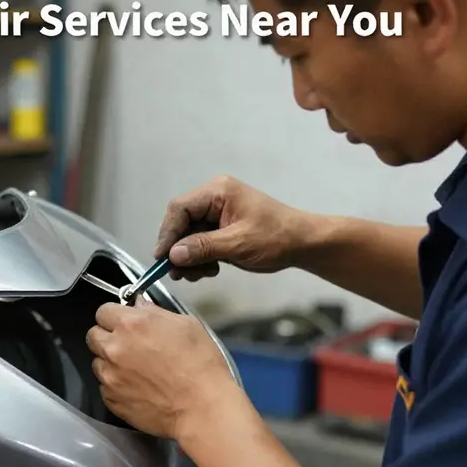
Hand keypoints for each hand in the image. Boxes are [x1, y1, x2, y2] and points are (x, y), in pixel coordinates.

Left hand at [85, 301, 238, 439]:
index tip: (125, 323)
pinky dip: (116, 385)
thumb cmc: (200, 363)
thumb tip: (138, 306)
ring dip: (110, 362)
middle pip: (93, 335)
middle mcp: (113, 348)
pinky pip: (104, 386)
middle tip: (128, 345)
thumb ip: (155, 312)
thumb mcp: (185, 325)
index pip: (103, 311)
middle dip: (107, 337)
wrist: (202, 407)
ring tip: (134, 369)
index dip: (114, 316)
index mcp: (130, 324)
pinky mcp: (111, 400)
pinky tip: (136, 388)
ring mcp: (109, 376)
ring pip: (97, 362)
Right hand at [154, 176, 314, 282]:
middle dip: (178, 249)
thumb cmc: (276, 238)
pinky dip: (199, 259)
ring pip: (187, 236)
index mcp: (217, 192)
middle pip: (181, 223)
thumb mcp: (238, 244)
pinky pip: (199, 243)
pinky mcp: (220, 229)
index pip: (180, 209)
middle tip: (178, 272)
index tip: (163, 257)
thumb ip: (203, 248)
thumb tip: (173, 254)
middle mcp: (213, 199)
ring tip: (198, 274)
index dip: (168, 233)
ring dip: (189, 257)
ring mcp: (216, 214)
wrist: (302, 244)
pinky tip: (209, 270)